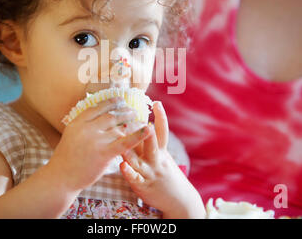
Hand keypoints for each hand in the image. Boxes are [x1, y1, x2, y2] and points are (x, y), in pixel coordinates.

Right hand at [49, 97, 150, 192]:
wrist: (61, 177)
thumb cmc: (67, 158)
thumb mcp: (71, 134)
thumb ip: (84, 125)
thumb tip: (98, 114)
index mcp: (78, 122)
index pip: (98, 107)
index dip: (111, 103)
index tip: (120, 100)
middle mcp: (87, 129)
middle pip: (111, 116)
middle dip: (125, 112)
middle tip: (134, 111)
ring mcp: (96, 141)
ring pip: (120, 128)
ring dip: (133, 123)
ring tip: (141, 121)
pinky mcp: (104, 154)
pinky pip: (124, 142)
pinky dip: (138, 135)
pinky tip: (148, 130)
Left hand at [120, 101, 205, 218]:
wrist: (179, 200)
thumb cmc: (165, 173)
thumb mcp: (162, 157)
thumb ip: (149, 142)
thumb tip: (139, 121)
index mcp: (162, 152)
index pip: (163, 131)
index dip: (161, 117)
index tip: (157, 102)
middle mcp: (157, 160)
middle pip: (152, 144)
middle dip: (147, 132)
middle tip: (139, 118)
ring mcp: (150, 173)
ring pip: (140, 160)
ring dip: (132, 150)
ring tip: (124, 140)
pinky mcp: (143, 186)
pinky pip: (135, 179)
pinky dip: (129, 172)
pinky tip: (122, 166)